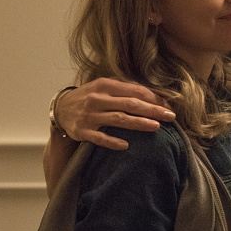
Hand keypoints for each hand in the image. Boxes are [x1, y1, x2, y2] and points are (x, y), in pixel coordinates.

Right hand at [56, 77, 175, 148]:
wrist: (60, 108)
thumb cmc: (90, 96)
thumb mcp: (104, 87)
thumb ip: (125, 89)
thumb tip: (154, 95)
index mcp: (105, 85)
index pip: (134, 91)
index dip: (153, 98)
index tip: (168, 106)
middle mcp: (98, 99)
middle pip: (130, 104)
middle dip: (152, 110)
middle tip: (170, 116)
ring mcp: (89, 116)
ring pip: (118, 119)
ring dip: (138, 124)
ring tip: (156, 127)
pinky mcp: (82, 131)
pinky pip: (99, 138)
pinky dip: (112, 141)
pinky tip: (126, 145)